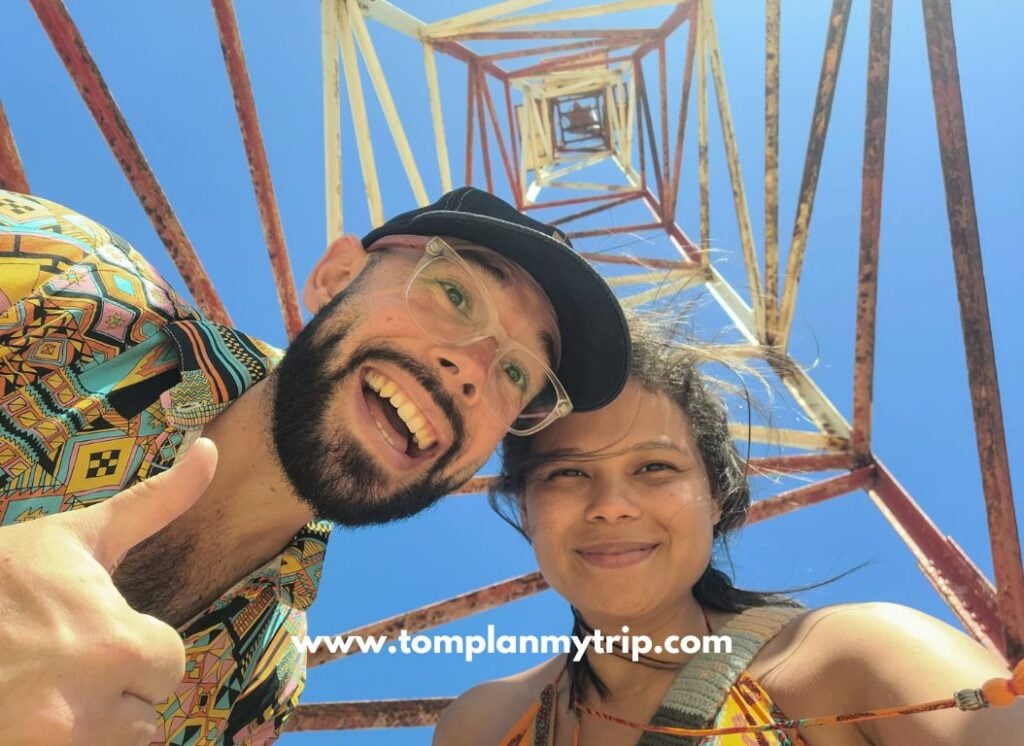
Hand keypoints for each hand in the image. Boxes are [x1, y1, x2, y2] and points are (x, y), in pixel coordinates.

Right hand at [0, 438, 217, 745]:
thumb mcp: (76, 537)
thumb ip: (155, 502)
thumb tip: (212, 449)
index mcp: (115, 644)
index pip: (170, 665)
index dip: (136, 647)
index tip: (91, 633)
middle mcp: (87, 708)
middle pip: (144, 719)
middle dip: (114, 694)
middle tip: (60, 665)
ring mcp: (52, 745)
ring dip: (86, 728)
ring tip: (40, 691)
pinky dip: (56, 743)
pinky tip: (26, 715)